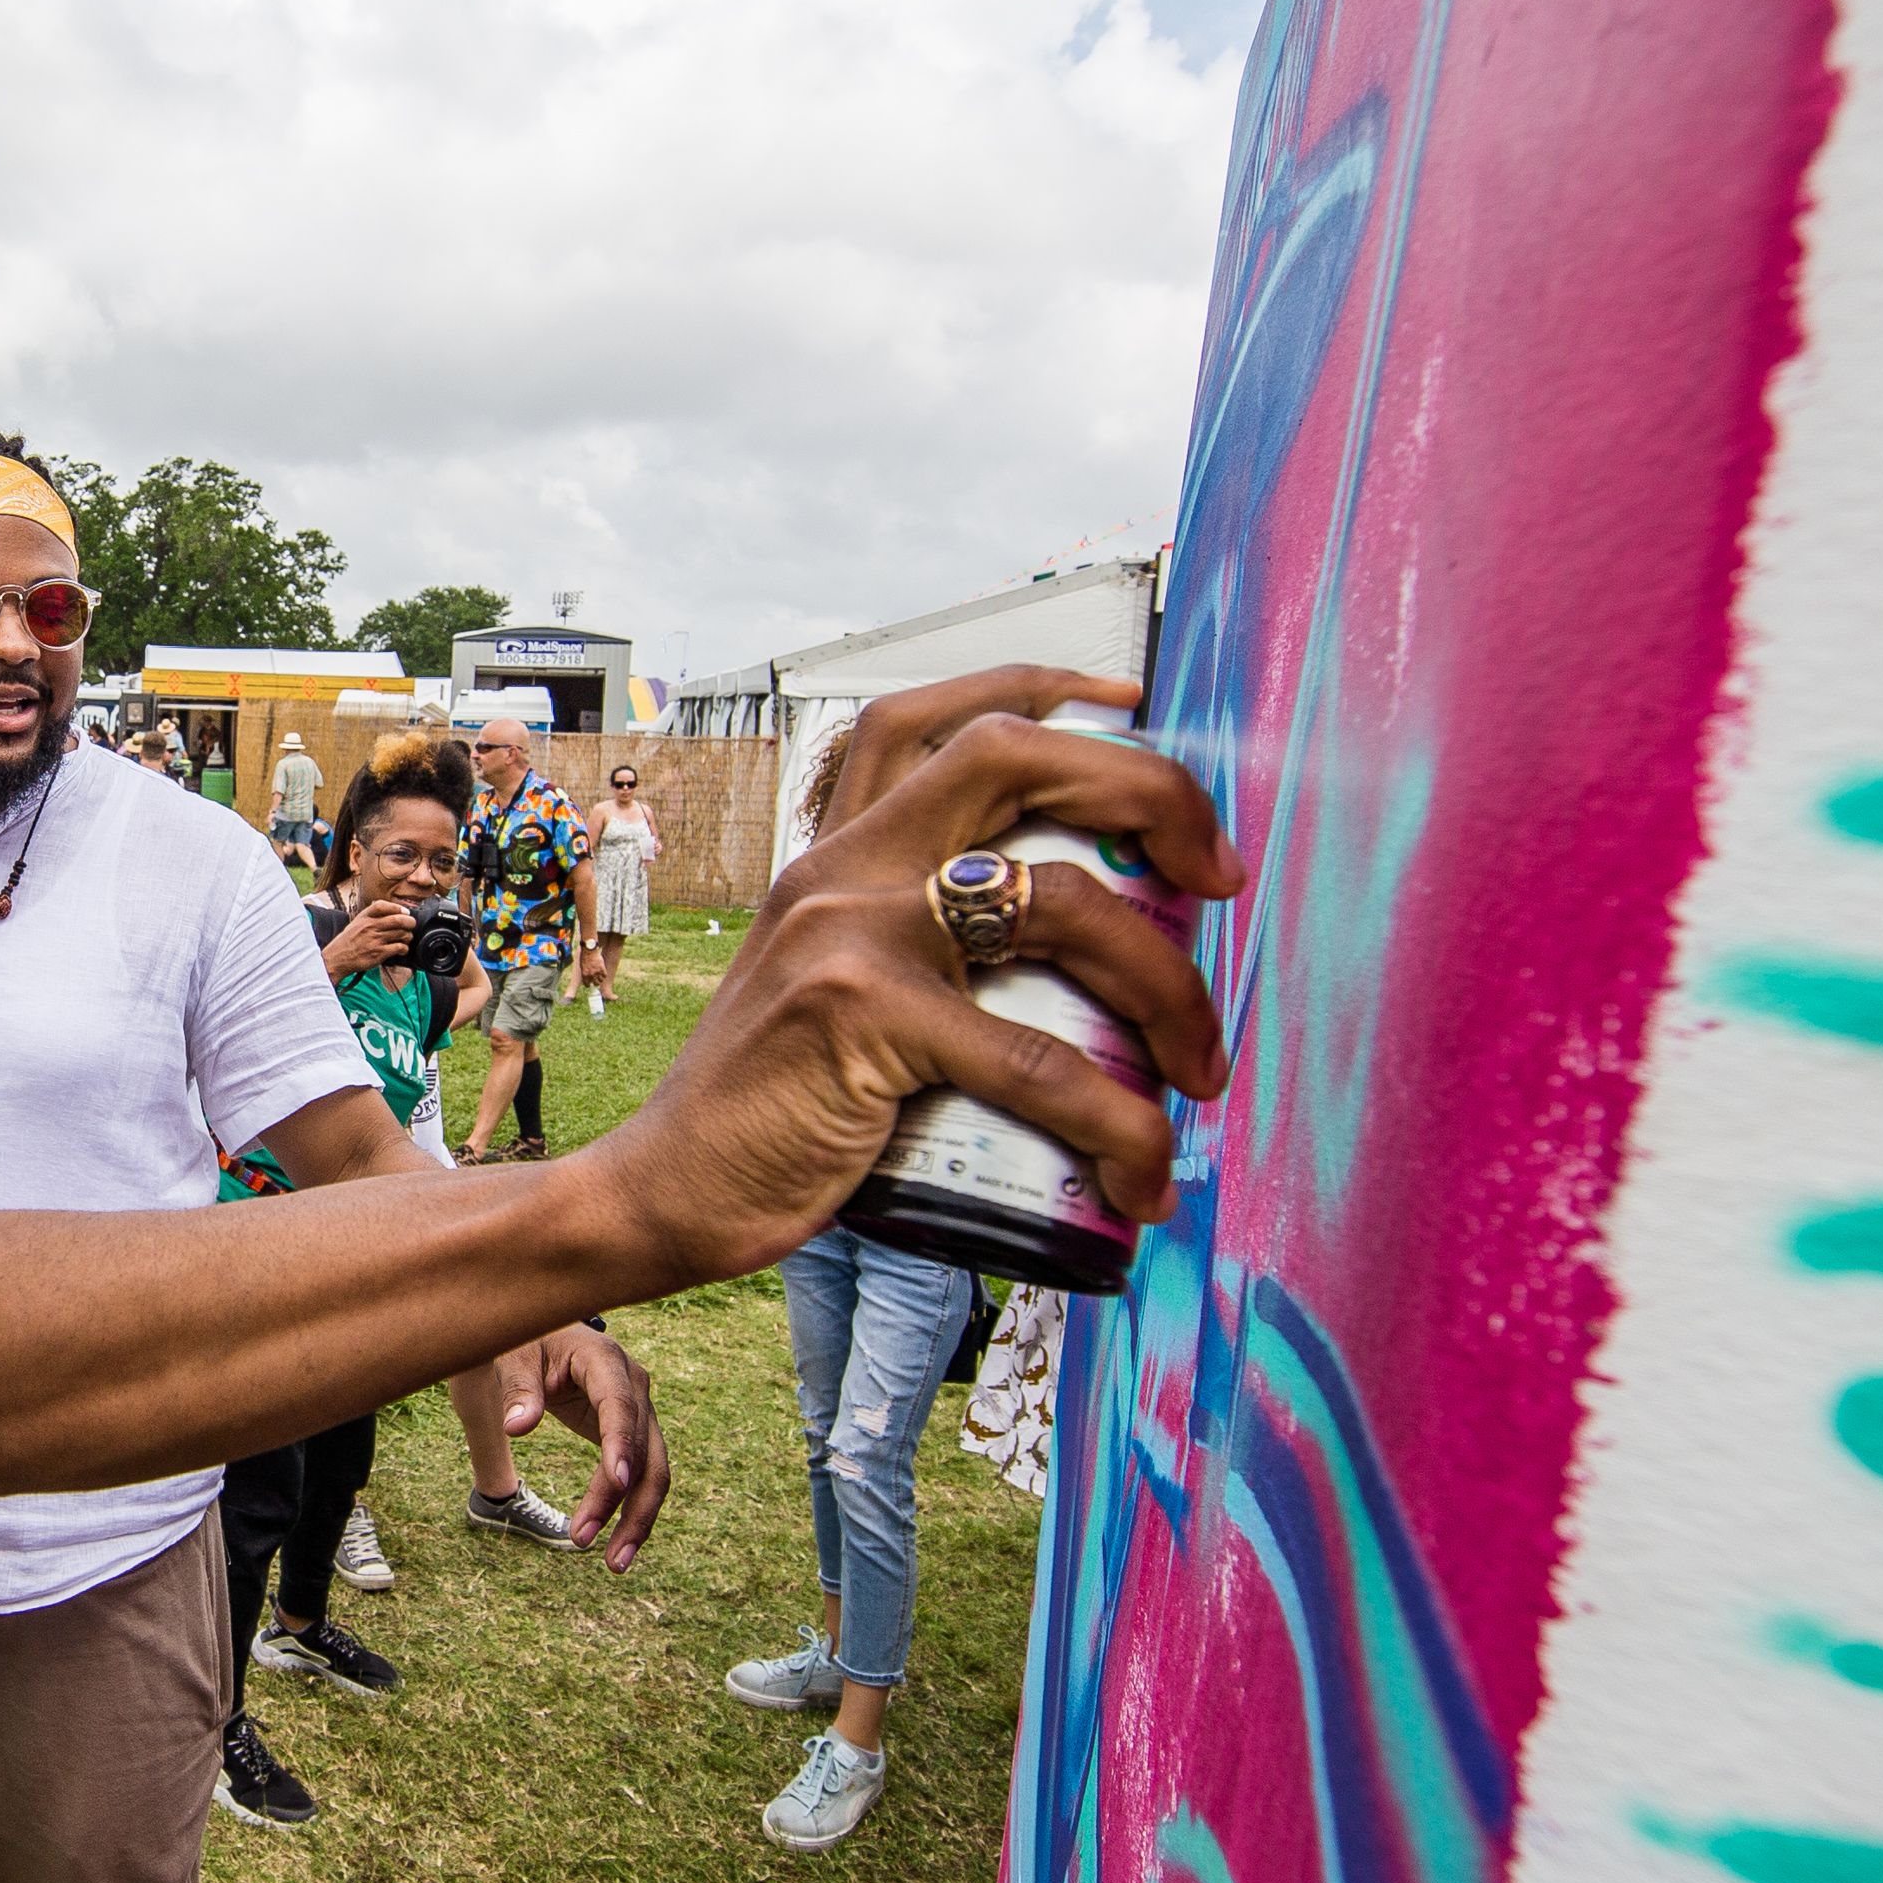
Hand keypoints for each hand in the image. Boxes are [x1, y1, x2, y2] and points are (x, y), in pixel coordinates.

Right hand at [326, 897, 415, 979]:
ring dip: (408, 936)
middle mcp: (370, 926)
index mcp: (364, 917)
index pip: (383, 905)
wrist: (338, 958)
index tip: (404, 911)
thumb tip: (390, 910)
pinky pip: (399, 947)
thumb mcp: (356, 923)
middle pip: (398, 919)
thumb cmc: (347, 942)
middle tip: (411, 925)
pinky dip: (404, 948)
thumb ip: (371, 916)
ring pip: (402, 933)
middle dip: (410, 922)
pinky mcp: (379, 953)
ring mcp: (375, 940)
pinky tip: (402, 950)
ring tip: (406, 938)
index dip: (397, 907)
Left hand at [493, 1324, 667, 1567]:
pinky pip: (640, 1475)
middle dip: (624, 1502)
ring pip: (653, 1471)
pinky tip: (616, 1545)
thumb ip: (516, 1390)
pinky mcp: (632, 1433)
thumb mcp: (512, 1357)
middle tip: (584, 1542)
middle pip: (646, 1451)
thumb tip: (518, 1428)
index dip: (620, 1444)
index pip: (620, 1406)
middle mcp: (634, 1385)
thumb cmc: (523, 1343)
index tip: (617, 1481)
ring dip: (637, 1518)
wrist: (539, 1338)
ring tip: (613, 1563)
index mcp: (604, 1359)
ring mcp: (638, 1411)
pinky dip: (631, 1509)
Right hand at [576, 666, 1238, 1282]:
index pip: (931, 721)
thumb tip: (1073, 980)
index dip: (1044, 686)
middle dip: (1146, 788)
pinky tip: (1144, 1170)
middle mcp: (842, 870)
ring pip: (1059, 898)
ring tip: (1203, 1064)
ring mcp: (850, 935)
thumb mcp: (833, 998)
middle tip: (1219, 873)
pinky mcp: (865, 1020)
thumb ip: (919, 964)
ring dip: (1167, 982)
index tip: (1133, 705)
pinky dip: (1117, 1118)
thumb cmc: (768, 1117)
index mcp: (835, 858)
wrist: (663, 1197)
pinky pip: (1038, 1058)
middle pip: (1014, 753)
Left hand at [581, 945, 615, 991]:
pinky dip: (604, 975)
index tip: (590, 984)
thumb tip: (587, 978)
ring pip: (601, 980)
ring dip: (600, 979)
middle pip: (595, 983)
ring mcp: (597, 972)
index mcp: (584, 975)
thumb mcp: (582, 967)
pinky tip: (603, 973)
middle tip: (596, 981)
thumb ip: (585, 973)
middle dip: (595, 983)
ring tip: (600, 977)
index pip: (587, 984)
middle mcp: (591, 975)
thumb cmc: (584, 957)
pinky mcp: (602, 968)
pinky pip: (605, 975)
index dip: (589, 984)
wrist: (589, 951)